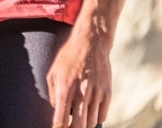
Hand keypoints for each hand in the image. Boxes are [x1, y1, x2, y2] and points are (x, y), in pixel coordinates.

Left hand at [47, 0, 134, 127]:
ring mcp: (96, 94)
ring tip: (79, 118)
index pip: (61, 119)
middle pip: (78, 125)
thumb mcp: (53, 73)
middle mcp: (82, 93)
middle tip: (69, 126)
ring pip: (92, 123)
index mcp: (65, 88)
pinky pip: (103, 115)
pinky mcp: (107, 93)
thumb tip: (58, 111)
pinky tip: (90, 112)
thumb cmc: (68, 57)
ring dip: (84, 124)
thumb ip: (54, 94)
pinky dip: (96, 118)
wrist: (91, 43)